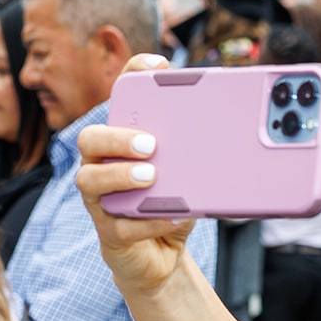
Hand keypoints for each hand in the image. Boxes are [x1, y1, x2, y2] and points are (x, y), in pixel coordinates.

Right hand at [76, 53, 191, 294]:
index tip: (157, 64)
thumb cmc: (171, 205)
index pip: (118, 101)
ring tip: (151, 176)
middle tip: (151, 143)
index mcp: (121, 144)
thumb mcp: (189, 176)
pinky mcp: (110, 233)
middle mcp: (102, 166)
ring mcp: (100, 200)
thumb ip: (197, 155)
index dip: (131, 76)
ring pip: (90, 180)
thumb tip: (230, 136)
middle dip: (117, 137)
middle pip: (90, 139)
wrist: (163, 256)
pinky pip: (120, 225)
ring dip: (121, 176)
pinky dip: (148, 220)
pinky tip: (172, 216)